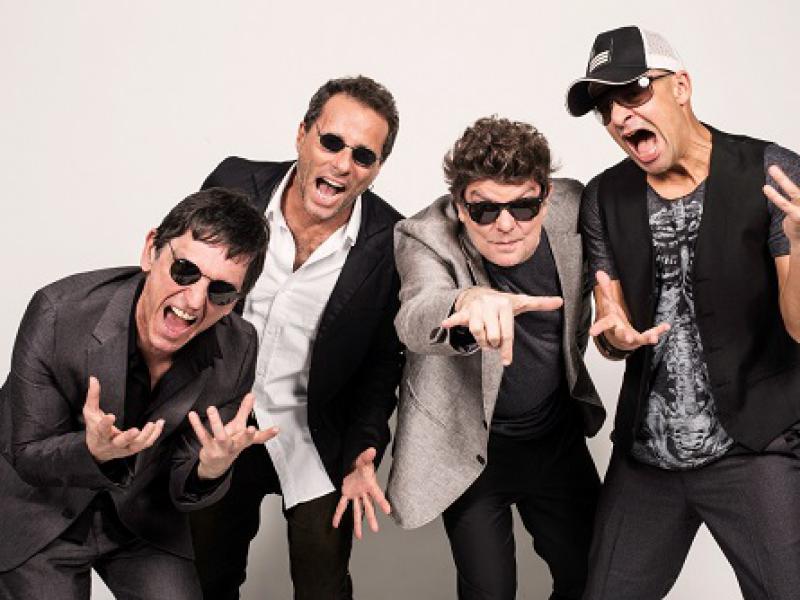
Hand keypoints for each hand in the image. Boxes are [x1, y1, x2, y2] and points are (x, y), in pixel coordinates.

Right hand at [83, 376, 164, 462]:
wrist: (98, 450)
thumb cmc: (94, 428)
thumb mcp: (90, 413)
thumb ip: (93, 396)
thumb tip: (93, 378)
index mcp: (100, 434)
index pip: (101, 429)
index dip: (105, 424)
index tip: (111, 416)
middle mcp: (112, 443)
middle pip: (120, 442)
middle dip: (128, 437)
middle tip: (136, 430)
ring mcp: (124, 448)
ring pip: (136, 445)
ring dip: (145, 436)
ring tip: (152, 424)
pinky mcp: (134, 449)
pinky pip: (146, 444)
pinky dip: (154, 435)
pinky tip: (160, 424)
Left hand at [189, 393, 278, 479]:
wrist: (215, 465)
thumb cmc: (230, 443)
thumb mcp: (238, 427)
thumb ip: (245, 410)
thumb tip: (252, 394)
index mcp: (244, 440)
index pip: (259, 438)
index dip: (268, 434)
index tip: (276, 429)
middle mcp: (235, 445)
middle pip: (243, 441)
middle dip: (248, 435)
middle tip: (251, 428)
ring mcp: (221, 448)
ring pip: (220, 436)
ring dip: (216, 423)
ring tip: (212, 409)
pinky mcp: (208, 448)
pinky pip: (202, 435)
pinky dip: (197, 425)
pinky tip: (192, 415)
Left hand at [332, 448, 390, 538]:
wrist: (356, 464)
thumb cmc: (362, 463)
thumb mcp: (363, 459)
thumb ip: (367, 456)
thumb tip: (372, 450)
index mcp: (370, 485)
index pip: (377, 494)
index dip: (382, 502)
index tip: (389, 511)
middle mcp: (364, 492)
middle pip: (368, 507)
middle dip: (371, 518)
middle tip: (375, 529)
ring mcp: (356, 495)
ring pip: (357, 510)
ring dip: (358, 523)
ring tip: (359, 536)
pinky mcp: (347, 494)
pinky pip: (342, 505)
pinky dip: (338, 514)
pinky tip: (336, 524)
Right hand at [440, 287, 562, 364]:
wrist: (478, 293)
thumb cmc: (502, 303)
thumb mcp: (520, 302)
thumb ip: (540, 303)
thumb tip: (561, 301)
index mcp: (506, 304)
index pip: (507, 333)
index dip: (507, 349)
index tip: (506, 362)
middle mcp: (491, 304)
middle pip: (492, 337)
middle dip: (492, 344)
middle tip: (493, 341)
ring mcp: (477, 308)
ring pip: (478, 333)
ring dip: (480, 341)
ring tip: (484, 337)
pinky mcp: (464, 311)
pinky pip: (457, 318)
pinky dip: (451, 322)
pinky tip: (444, 324)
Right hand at [590, 270, 669, 350]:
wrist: (619, 339)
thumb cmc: (614, 319)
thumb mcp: (609, 303)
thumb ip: (605, 288)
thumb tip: (599, 272)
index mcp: (612, 322)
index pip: (603, 323)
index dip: (598, 327)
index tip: (591, 332)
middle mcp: (620, 331)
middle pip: (621, 333)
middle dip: (624, 334)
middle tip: (628, 337)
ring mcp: (632, 337)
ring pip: (638, 339)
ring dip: (646, 338)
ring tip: (653, 338)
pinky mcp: (641, 339)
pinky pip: (650, 335)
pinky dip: (659, 331)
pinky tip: (666, 326)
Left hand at [764, 165, 799, 246]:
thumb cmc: (799, 220)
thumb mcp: (798, 203)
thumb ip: (794, 194)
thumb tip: (784, 182)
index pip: (798, 187)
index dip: (785, 178)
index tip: (777, 163)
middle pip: (798, 187)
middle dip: (784, 176)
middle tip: (776, 163)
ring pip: (793, 190)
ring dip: (782, 178)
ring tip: (772, 168)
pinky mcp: (796, 216)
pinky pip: (784, 204)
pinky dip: (774, 195)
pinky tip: (766, 188)